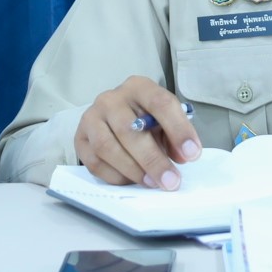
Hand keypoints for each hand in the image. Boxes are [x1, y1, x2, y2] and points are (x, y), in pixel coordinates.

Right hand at [76, 77, 201, 187]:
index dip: (178, 130)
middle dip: (153, 159)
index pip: (160, 103)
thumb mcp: (165, 121)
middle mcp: (111, 99)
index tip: (192, 155)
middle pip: (129, 129)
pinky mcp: (79, 138)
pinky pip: (94, 162)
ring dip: (133, 170)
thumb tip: (183, 157)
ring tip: (152, 183)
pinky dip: (115, 176)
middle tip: (171, 181)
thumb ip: (175, 136)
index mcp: (138, 87)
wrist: (114, 118)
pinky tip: (132, 180)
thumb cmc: (145, 120)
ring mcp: (91, 117)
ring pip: (107, 147)